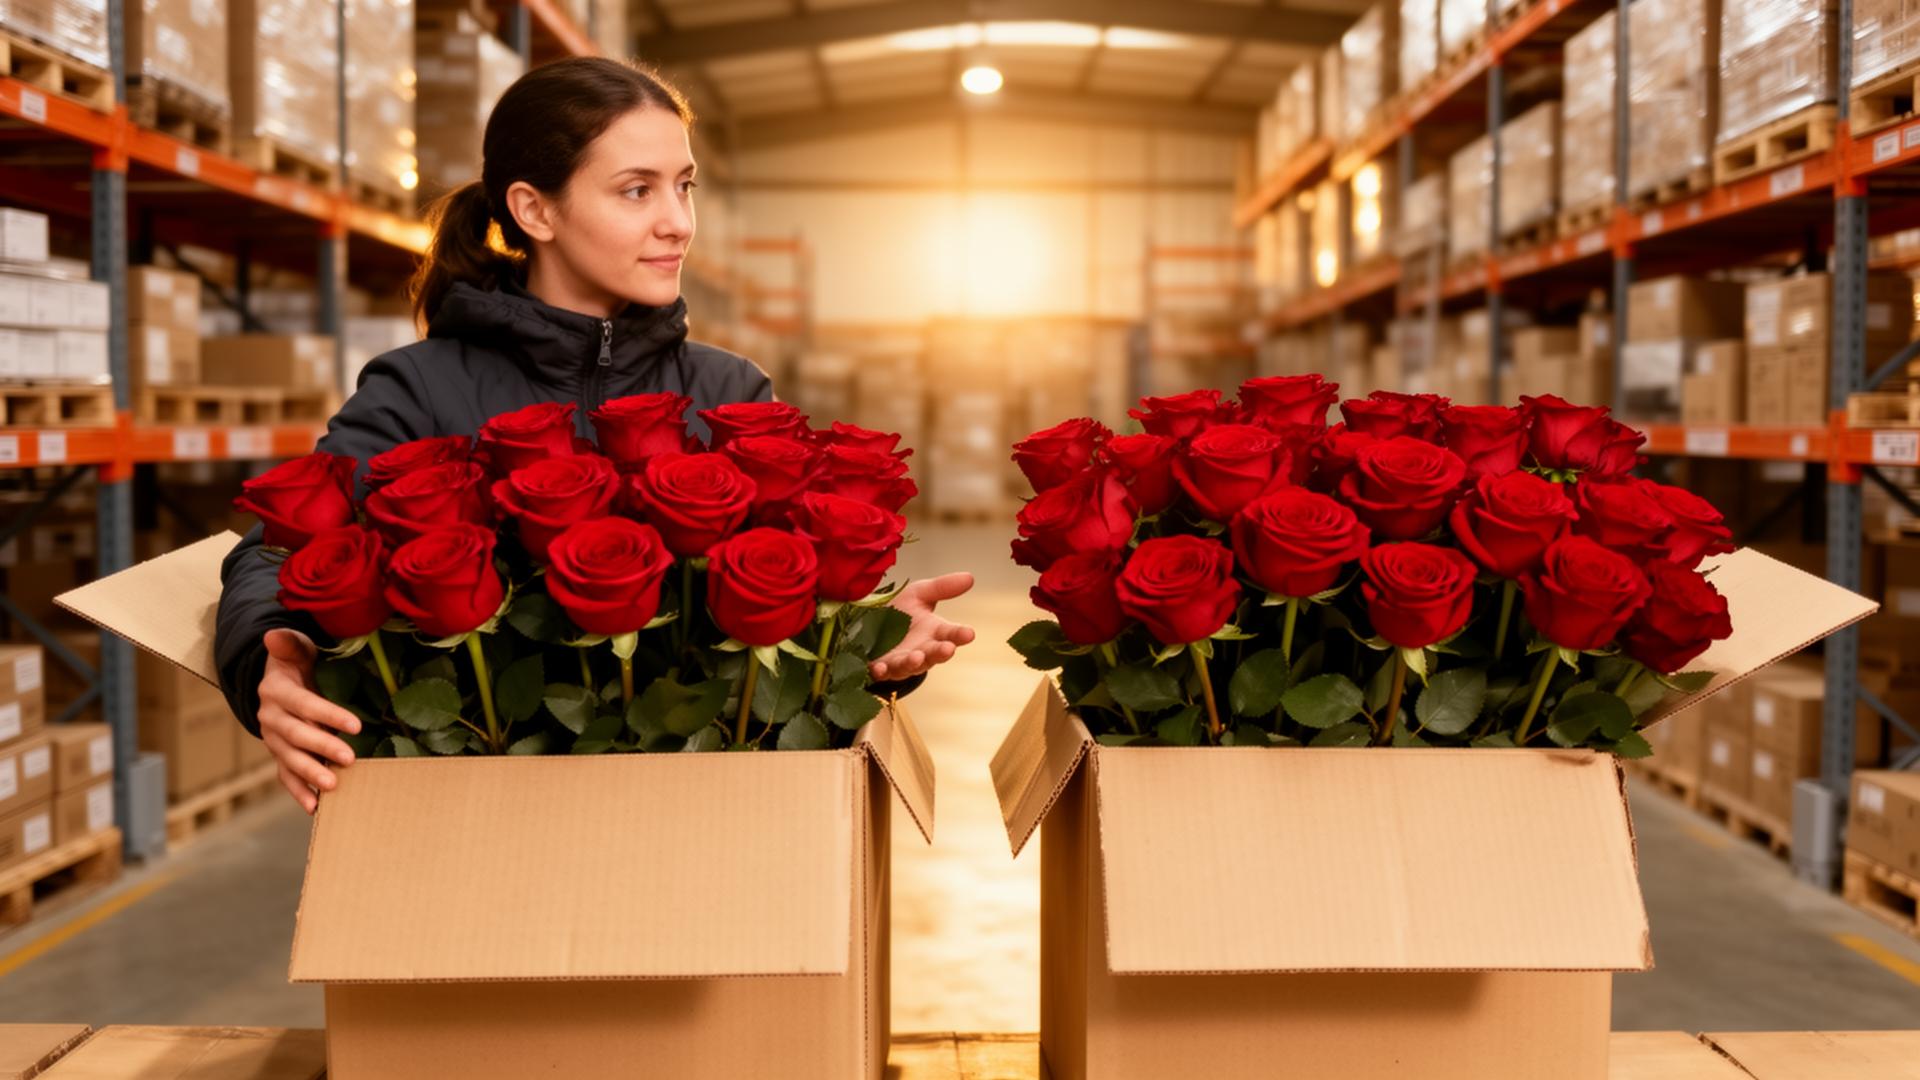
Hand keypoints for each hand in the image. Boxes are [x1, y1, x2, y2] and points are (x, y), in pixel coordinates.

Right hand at [257, 628, 361, 813]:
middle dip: (322, 747)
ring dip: (309, 774)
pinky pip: (285, 776)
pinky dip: (298, 792)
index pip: (303, 704)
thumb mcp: (296, 648)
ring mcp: (273, 739)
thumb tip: (272, 635)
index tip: (355, 725)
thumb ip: (289, 644)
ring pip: (289, 758)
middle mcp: (271, 717)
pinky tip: (314, 807)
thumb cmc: (297, 663)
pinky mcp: (279, 754)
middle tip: (350, 759)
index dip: (327, 714)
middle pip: (296, 735)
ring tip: (332, 786)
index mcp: (276, 691)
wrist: (277, 682)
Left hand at [870, 572, 976, 680]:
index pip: (951, 634)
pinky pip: (882, 671)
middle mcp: (921, 650)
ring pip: (909, 665)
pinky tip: (881, 668)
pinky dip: (882, 671)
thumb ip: (942, 587)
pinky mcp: (881, 667)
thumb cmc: (901, 611)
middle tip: (948, 649)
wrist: (870, 624)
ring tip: (917, 657)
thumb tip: (970, 577)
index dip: (960, 634)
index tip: (969, 633)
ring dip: (913, 663)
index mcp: (934, 632)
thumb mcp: (920, 593)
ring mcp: (901, 661)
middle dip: (941, 652)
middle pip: (934, 654)